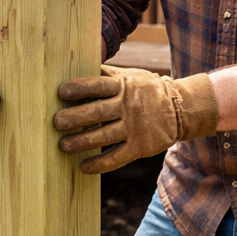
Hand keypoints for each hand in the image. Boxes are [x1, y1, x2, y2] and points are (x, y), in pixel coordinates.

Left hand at [53, 65, 217, 174]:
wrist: (180, 109)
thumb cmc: (148, 91)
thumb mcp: (131, 77)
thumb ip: (108, 76)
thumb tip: (80, 68)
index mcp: (123, 86)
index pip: (97, 85)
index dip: (78, 89)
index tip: (61, 93)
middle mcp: (127, 106)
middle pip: (96, 112)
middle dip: (74, 117)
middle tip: (56, 123)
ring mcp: (134, 128)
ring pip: (103, 136)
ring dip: (81, 142)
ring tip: (63, 146)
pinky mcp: (139, 147)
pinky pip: (116, 157)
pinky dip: (99, 164)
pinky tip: (83, 167)